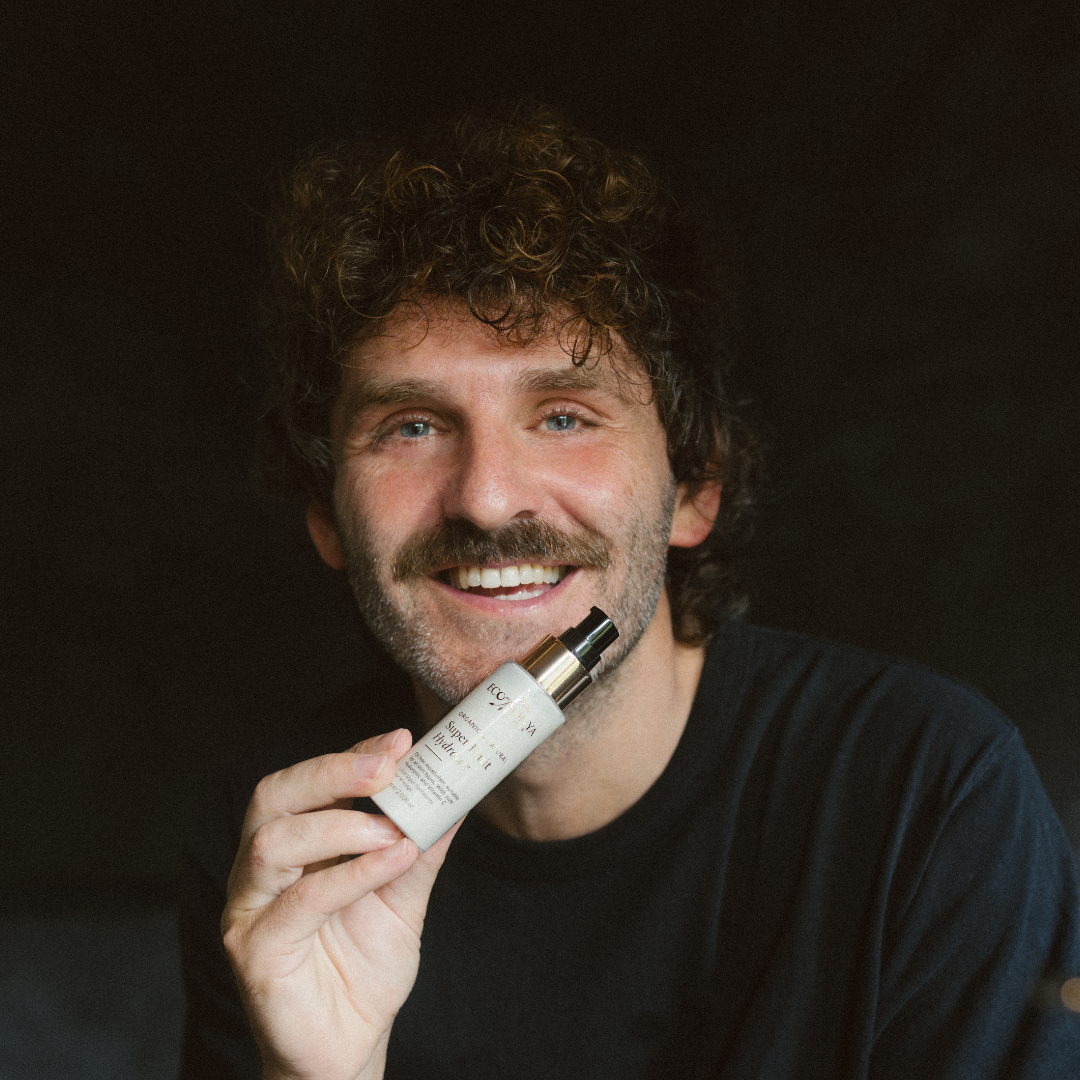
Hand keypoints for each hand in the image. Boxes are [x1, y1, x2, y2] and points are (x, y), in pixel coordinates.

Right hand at [221, 729, 459, 1079]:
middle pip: (274, 796)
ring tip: (391, 828)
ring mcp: (250, 910)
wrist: (351, 1046)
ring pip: (273, 843)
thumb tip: (455, 795)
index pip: (307, 782)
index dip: (351, 753)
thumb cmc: (365, 968)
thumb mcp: (403, 895)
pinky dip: (350, 875)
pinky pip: (299, 903)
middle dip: (332, 770)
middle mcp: (260, 871)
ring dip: (339, 824)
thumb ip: (420, 846)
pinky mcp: (255, 952)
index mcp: (291, 847)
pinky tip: (391, 862)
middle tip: (387, 763)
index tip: (399, 739)